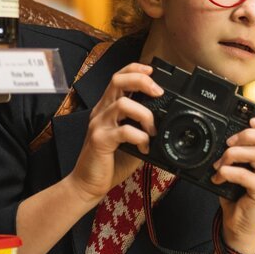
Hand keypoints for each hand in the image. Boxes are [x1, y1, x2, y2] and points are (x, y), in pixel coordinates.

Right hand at [66, 63, 163, 203]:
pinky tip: (144, 148)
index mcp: (107, 108)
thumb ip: (143, 128)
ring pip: (123, 103)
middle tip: (158, 92)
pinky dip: (140, 138)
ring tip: (152, 130)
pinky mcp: (100, 140)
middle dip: (141, 80)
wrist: (87, 184)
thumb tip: (166, 123)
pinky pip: (124, 131)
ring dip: (145, 114)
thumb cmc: (110, 162)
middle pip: (118, 80)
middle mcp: (101, 112)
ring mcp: (99, 124)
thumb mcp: (131, 141)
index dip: (135, 69)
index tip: (152, 70)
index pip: (118, 77)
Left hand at [212, 116, 254, 253]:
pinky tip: (219, 178)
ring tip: (219, 164)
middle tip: (228, 143)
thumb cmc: (240, 198)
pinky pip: (244, 173)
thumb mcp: (244, 170)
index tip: (249, 121)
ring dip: (231, 154)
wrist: (239, 228)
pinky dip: (226, 172)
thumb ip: (245, 153)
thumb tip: (230, 134)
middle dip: (246, 135)